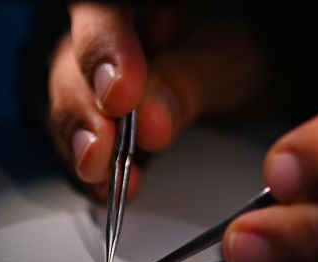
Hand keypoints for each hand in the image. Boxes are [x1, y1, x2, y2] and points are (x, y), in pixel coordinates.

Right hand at [48, 2, 261, 199]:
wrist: (248, 79)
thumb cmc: (236, 55)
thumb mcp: (229, 58)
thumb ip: (189, 78)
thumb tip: (149, 120)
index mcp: (138, 7)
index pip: (100, 14)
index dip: (100, 52)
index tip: (119, 96)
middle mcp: (109, 40)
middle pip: (70, 66)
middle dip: (83, 110)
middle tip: (102, 148)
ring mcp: (100, 83)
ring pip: (70, 108)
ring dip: (83, 147)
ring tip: (106, 177)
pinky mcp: (104, 123)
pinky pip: (83, 146)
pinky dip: (94, 172)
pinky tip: (108, 188)